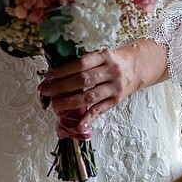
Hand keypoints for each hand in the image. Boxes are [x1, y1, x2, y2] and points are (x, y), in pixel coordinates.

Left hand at [37, 41, 166, 133]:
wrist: (135, 68)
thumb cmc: (111, 62)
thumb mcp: (100, 56)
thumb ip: (83, 63)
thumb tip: (55, 73)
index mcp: (104, 56)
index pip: (80, 63)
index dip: (63, 70)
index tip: (48, 76)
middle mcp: (110, 71)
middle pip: (83, 80)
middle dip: (61, 86)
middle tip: (46, 90)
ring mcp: (114, 87)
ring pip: (90, 96)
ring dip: (70, 102)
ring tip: (55, 105)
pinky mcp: (116, 100)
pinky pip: (100, 110)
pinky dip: (88, 119)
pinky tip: (78, 125)